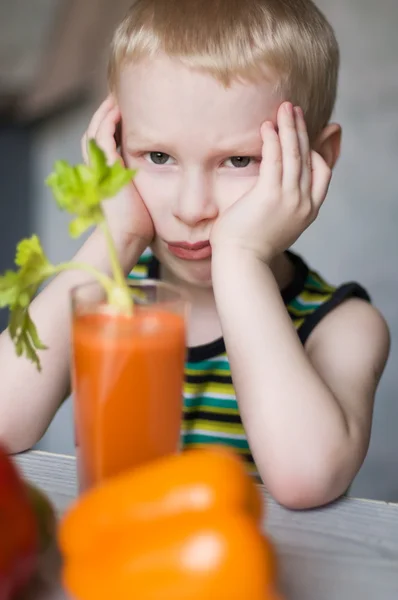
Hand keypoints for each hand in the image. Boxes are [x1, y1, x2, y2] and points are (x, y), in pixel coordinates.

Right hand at [82, 95, 153, 248]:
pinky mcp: (103, 166)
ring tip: (121, 95)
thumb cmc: (142, 222)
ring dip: (108, 111)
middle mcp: (101, 166)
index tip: (137, 110)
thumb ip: (155, 182)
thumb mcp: (148, 196)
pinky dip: (107, 121)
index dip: (117, 124)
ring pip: (97, 129)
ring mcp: (99, 165)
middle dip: (110, 112)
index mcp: (109, 172)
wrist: (129, 235)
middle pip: (100, 130)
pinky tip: (118, 109)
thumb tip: (178, 173)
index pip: (109, 140)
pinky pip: (101, 136)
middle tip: (126, 95)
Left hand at [210, 102, 331, 262]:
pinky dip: (273, 140)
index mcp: (308, 211)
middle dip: (302, 131)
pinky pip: (274, 159)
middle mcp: (304, 203)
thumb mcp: (276, 227)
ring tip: (284, 108)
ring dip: (290, 127)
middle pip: (309, 158)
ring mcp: (289, 199)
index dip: (316, 152)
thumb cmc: (251, 247)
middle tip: (295, 110)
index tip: (305, 137)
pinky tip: (268, 126)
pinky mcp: (269, 195)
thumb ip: (282, 208)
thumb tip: (274, 197)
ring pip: (294, 154)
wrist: (242, 263)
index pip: (323, 175)